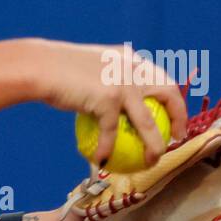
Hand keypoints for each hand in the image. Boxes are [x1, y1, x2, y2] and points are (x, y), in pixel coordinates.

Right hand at [21, 39, 189, 167]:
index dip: (172, 98)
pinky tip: (102, 160)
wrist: (41, 67)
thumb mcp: (90, 67)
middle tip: (174, 139)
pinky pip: (111, 132)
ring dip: (153, 145)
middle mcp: (133, 68)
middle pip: (168, 95)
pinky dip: (106, 148)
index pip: (161, 78)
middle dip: (179, 118)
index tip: (171, 116)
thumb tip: (110, 99)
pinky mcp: (108, 99)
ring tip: (150, 161)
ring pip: (148, 123)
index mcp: (130, 59)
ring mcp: (123, 84)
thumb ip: (106, 78)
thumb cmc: (56, 69)